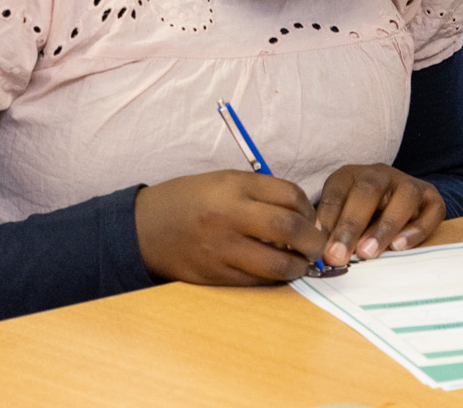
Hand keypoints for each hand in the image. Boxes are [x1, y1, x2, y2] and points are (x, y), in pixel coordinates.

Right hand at [135, 169, 326, 284]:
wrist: (144, 228)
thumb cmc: (189, 200)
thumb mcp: (224, 181)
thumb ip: (261, 193)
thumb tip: (301, 214)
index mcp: (234, 187)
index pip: (289, 195)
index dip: (309, 209)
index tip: (311, 218)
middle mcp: (229, 216)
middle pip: (288, 229)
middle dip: (312, 240)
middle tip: (318, 245)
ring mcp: (221, 249)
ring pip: (275, 264)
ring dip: (298, 266)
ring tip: (302, 263)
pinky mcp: (214, 275)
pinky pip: (255, 282)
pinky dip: (273, 279)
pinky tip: (277, 272)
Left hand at [314, 164, 445, 266]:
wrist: (396, 203)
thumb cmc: (359, 216)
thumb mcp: (339, 215)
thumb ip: (332, 231)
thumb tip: (322, 254)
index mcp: (351, 175)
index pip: (337, 191)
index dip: (327, 219)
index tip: (319, 246)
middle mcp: (381, 174)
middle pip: (368, 191)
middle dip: (351, 225)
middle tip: (338, 255)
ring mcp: (409, 184)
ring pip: (403, 196)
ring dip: (384, 226)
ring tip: (368, 252)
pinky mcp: (432, 198)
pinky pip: (432, 210)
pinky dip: (416, 230)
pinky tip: (399, 246)